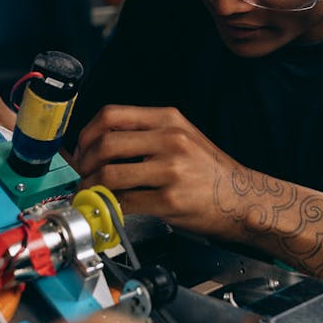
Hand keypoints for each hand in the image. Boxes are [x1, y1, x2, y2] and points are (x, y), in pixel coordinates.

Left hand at [75, 105, 248, 240]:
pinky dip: (108, 206)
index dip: (88, 132)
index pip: (112, 115)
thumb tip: (98, 144)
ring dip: (90, 186)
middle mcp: (170, 139)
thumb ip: (144, 135)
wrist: (241, 198)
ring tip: (90, 192)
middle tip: (82, 174)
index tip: (81, 148)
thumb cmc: (208, 170)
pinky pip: (125, 201)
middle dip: (84, 162)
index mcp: (169, 119)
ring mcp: (171, 169)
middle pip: (106, 143)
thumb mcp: (182, 136)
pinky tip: (108, 207)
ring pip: (111, 173)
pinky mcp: (170, 200)